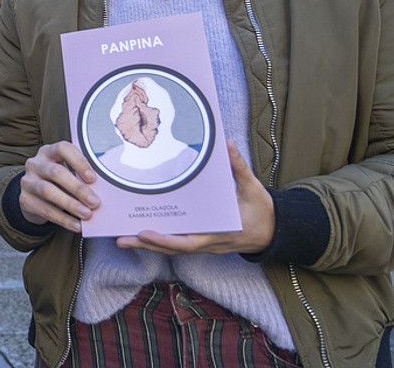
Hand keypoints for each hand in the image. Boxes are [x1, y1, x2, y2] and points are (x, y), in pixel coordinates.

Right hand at [19, 140, 99, 232]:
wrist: (35, 198)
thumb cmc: (59, 183)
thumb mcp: (68, 173)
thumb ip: (82, 177)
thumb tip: (105, 189)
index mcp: (49, 152)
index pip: (63, 149)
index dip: (78, 162)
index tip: (93, 179)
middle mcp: (35, 163)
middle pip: (56, 172)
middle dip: (78, 188)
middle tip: (95, 202)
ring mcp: (27, 181)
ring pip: (47, 191)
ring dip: (70, 204)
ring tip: (87, 214)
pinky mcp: (24, 200)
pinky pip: (44, 210)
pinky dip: (63, 219)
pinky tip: (76, 225)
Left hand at [116, 141, 274, 255]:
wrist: (274, 231)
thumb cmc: (262, 210)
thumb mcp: (252, 188)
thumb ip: (238, 168)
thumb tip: (227, 145)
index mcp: (218, 233)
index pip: (189, 241)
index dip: (166, 240)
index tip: (145, 233)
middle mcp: (207, 243)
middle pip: (172, 248)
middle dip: (146, 245)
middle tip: (119, 239)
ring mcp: (203, 244)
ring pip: (172, 248)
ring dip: (148, 245)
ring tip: (121, 238)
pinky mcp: (201, 240)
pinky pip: (177, 243)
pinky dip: (159, 240)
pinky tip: (140, 233)